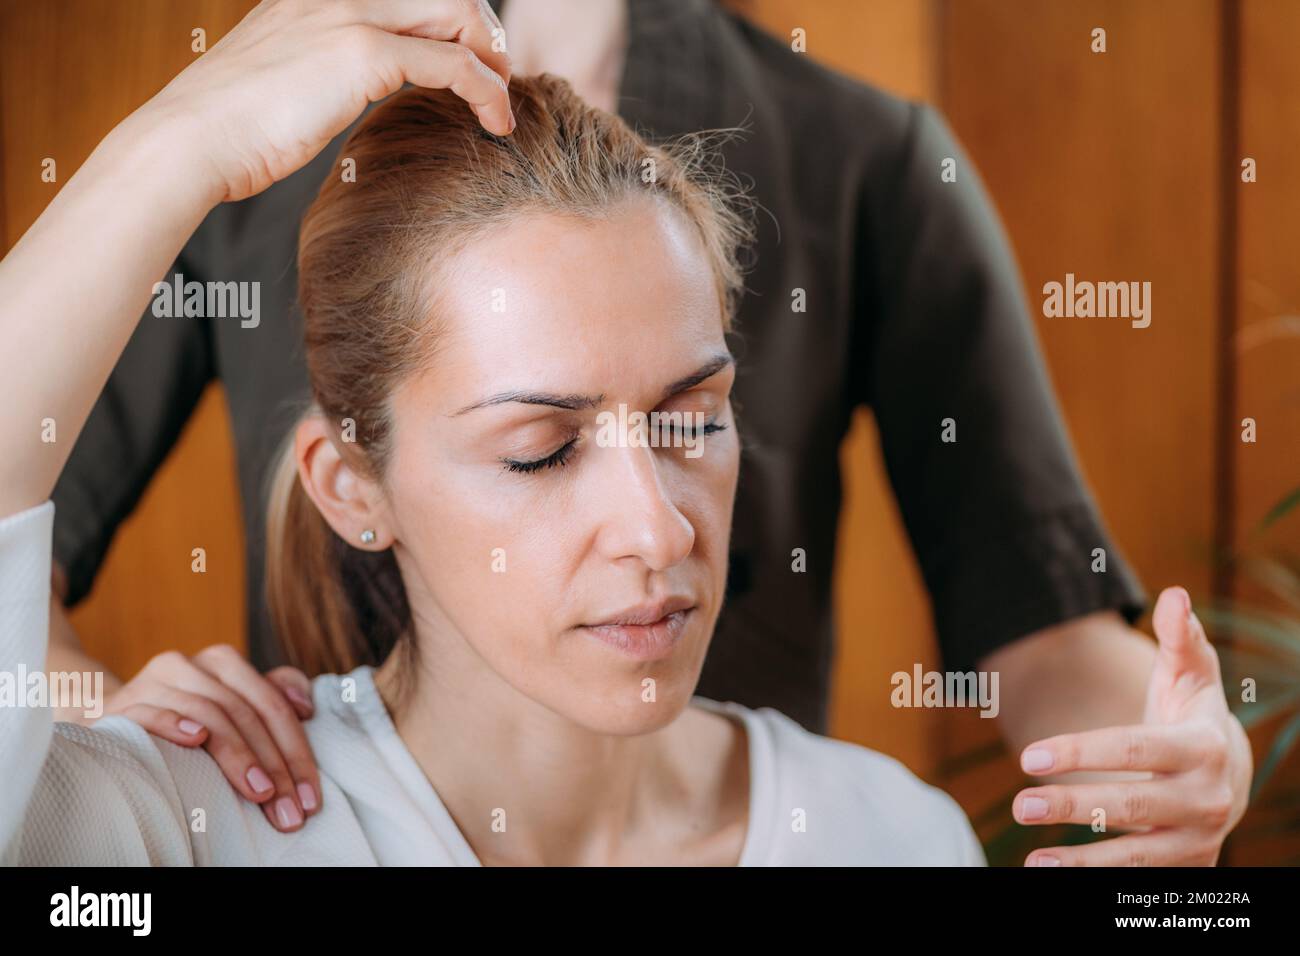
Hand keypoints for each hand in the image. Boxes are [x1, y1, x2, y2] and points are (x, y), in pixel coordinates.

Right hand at [92, 644, 321, 833]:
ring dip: (238, 756)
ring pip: (208, 712)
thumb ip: (272, 695)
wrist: (109, 722)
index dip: (297, 750)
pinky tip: (197, 741)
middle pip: (244, 711)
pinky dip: (174, 723)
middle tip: (288, 809)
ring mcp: (153, 683)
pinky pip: (149, 711)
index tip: (310, 798)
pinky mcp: (121, 706)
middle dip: (273, 765)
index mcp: (222, 663)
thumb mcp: (230, 705)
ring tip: (260, 793)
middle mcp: (189, 665)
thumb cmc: (183, 720)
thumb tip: (305, 706)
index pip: (271, 704)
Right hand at [139, 0, 513, 203]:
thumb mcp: (278, 80)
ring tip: (501, 104)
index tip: (470, 65)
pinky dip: (487, 92)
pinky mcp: (361, 52)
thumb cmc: (227, 130)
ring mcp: (348, 14)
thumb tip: (336, 91)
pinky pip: (453, 63)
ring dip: (493, 60)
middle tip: (497, 83)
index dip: (452, 23)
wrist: (188, 141)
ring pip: (458, 13)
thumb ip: (317, 68)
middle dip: (484, 35)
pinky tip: (495, 122)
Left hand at [1013, 586, 1252, 864]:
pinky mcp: (1187, 866)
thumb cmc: (1193, 715)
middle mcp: (1207, 799)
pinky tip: (1050, 872)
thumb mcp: (1191, 677)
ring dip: (1083, 859)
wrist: (1229, 776)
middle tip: (1020, 804)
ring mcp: (1198, 838)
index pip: (1135, 750)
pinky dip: (1095, 877)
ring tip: (1032, 860)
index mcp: (1204, 747)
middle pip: (1132, 806)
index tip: (1030, 756)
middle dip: (1074, 806)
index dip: (1082, 752)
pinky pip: (1138, 878)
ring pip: (1137, 853)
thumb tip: (1176, 595)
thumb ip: (1182, 639)